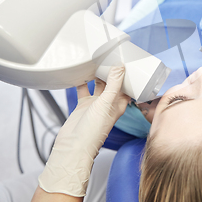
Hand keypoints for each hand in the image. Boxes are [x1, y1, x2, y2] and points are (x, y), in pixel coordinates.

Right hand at [38, 67, 130, 196]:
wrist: (73, 146)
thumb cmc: (94, 130)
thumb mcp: (106, 103)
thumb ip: (113, 84)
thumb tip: (120, 66)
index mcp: (120, 104)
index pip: (128, 86)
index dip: (128, 75)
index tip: (127, 60)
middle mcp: (109, 104)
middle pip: (113, 83)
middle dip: (112, 71)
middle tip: (111, 55)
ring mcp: (96, 104)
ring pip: (98, 85)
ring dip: (98, 74)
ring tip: (97, 60)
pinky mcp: (83, 105)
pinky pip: (83, 90)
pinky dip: (82, 81)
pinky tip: (81, 72)